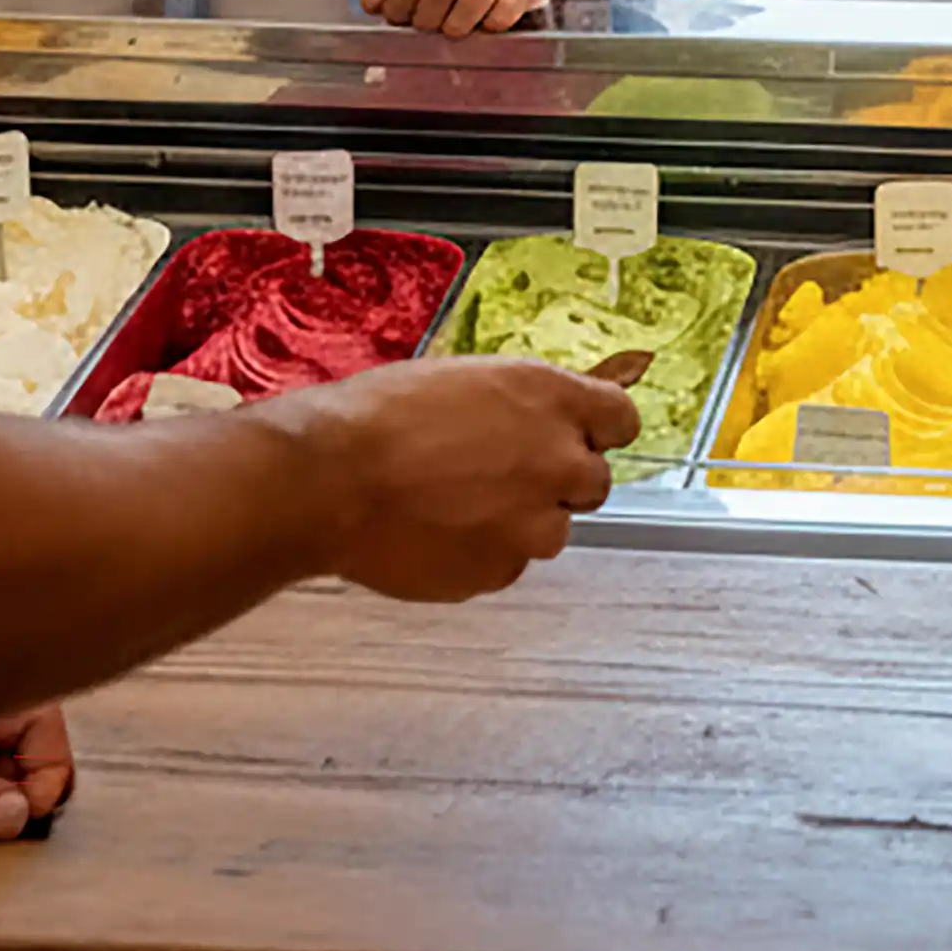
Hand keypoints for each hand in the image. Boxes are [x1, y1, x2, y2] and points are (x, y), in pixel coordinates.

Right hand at [282, 357, 637, 600]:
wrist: (329, 478)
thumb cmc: (379, 418)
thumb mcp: (464, 379)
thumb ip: (524, 402)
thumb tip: (555, 411)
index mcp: (550, 398)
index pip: (622, 420)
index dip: (595, 431)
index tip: (577, 437)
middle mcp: (557, 460)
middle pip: (594, 483)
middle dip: (556, 481)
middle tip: (497, 473)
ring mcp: (534, 522)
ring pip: (550, 530)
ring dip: (518, 520)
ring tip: (452, 502)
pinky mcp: (501, 571)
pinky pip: (506, 563)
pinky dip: (481, 552)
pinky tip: (435, 529)